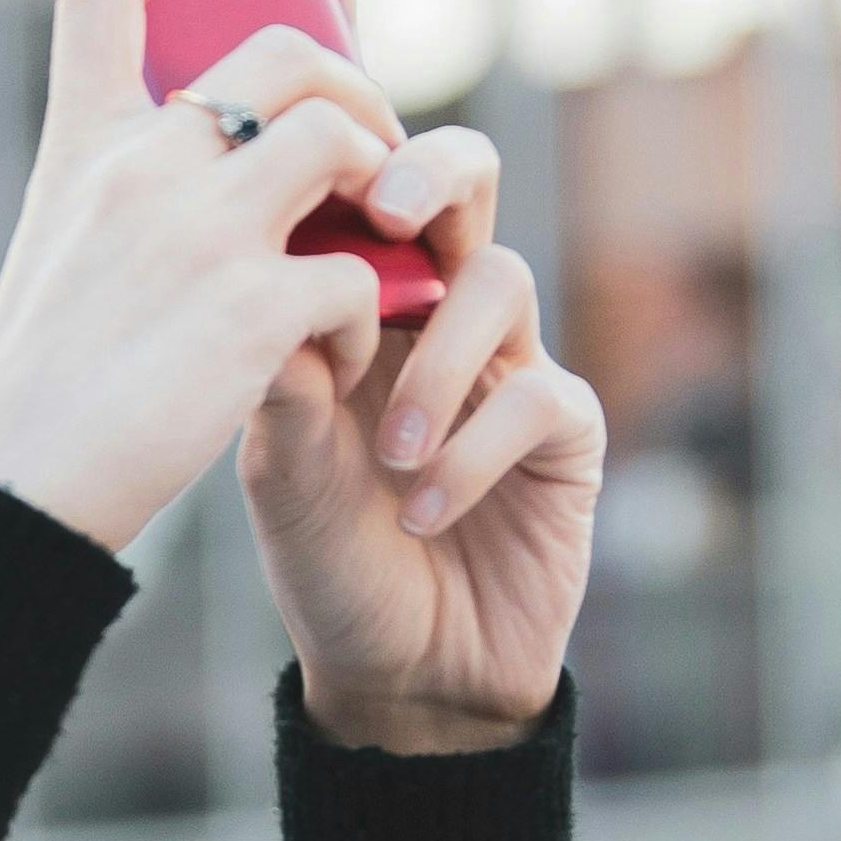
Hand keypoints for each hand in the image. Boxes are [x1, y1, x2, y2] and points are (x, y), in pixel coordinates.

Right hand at [0, 0, 405, 553]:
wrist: (14, 490)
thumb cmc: (38, 394)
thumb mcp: (58, 257)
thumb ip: (125, 197)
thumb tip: (210, 164)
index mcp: (82, 150)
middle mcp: (139, 167)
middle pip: (280, 51)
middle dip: (351, 83)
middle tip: (370, 147)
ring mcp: (198, 232)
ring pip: (341, 136)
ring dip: (380, 182)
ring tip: (379, 242)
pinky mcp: (251, 309)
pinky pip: (360, 272)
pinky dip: (369, 313)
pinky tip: (337, 355)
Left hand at [235, 124, 600, 753]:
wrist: (397, 677)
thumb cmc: (329, 561)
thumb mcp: (279, 473)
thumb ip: (282, 383)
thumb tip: (274, 287)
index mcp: (362, 306)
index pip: (368, 190)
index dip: (347, 164)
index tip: (296, 186)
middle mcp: (441, 318)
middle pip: (465, 185)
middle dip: (431, 174)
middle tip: (387, 208)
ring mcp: (511, 368)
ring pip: (501, 281)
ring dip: (438, 361)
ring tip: (392, 452)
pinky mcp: (567, 436)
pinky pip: (537, 397)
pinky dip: (472, 452)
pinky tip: (423, 512)